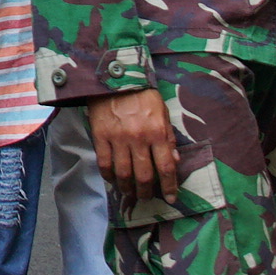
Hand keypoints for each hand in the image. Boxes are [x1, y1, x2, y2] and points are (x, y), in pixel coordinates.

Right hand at [89, 89, 178, 203]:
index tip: (170, 197)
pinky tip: (113, 180)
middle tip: (146, 197)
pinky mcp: (101, 136)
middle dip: (146, 192)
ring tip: (129, 192)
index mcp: (157, 132)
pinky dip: (109, 176)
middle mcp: (139, 138)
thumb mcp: (163, 113)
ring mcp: (118, 139)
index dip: (169, 186)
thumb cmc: (142, 95)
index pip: (166, 167)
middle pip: (144, 175)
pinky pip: (104, 164)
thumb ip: (169, 137)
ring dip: (127, 188)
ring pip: (123, 174)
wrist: (115, 77)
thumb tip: (174, 162)